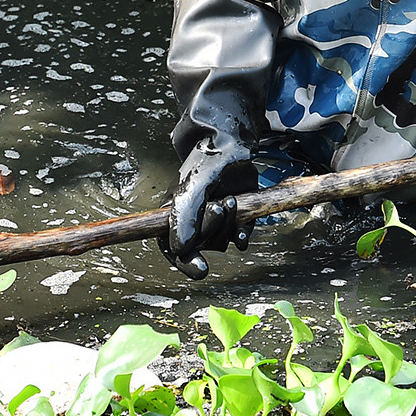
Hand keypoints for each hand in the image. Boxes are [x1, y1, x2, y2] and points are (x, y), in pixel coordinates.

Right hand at [158, 141, 257, 278]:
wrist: (235, 147)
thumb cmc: (206, 163)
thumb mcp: (191, 188)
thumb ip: (184, 218)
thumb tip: (180, 250)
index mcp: (172, 216)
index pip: (172, 248)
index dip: (184, 261)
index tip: (202, 268)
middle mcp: (192, 222)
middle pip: (200, 245)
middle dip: (212, 229)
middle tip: (218, 207)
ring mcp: (215, 222)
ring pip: (221, 242)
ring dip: (228, 226)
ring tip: (232, 200)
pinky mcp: (234, 219)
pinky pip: (238, 238)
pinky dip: (242, 236)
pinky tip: (244, 230)